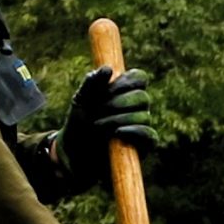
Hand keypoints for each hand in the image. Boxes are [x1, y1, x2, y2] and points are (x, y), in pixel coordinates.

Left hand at [55, 67, 155, 193]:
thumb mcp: (80, 102)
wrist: (74, 154)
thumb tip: (108, 69)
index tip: (112, 84)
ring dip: (118, 118)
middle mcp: (135, 108)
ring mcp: (141, 126)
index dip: (129, 80)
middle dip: (119, 102)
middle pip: (142, 96)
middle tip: (99, 109)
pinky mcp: (143, 146)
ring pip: (143, 116)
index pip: (139, 78)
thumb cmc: (78, 125)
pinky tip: (117, 133)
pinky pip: (149, 135)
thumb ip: (92, 83)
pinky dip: (133, 131)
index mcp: (123, 92)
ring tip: (98, 125)